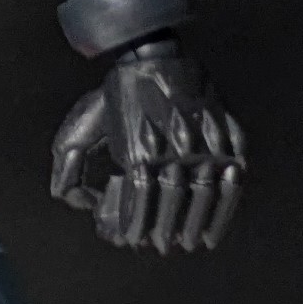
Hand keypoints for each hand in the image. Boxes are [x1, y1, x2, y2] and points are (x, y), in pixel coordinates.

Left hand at [49, 38, 242, 252]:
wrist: (150, 57)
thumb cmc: (109, 98)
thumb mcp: (79, 131)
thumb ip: (69, 171)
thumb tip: (81, 205)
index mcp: (137, 150)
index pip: (140, 201)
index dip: (138, 225)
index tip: (134, 241)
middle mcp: (174, 148)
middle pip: (174, 202)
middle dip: (167, 230)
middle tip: (162, 246)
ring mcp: (204, 141)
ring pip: (205, 193)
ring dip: (198, 224)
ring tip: (190, 242)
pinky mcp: (226, 133)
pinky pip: (233, 177)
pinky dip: (226, 205)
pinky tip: (216, 223)